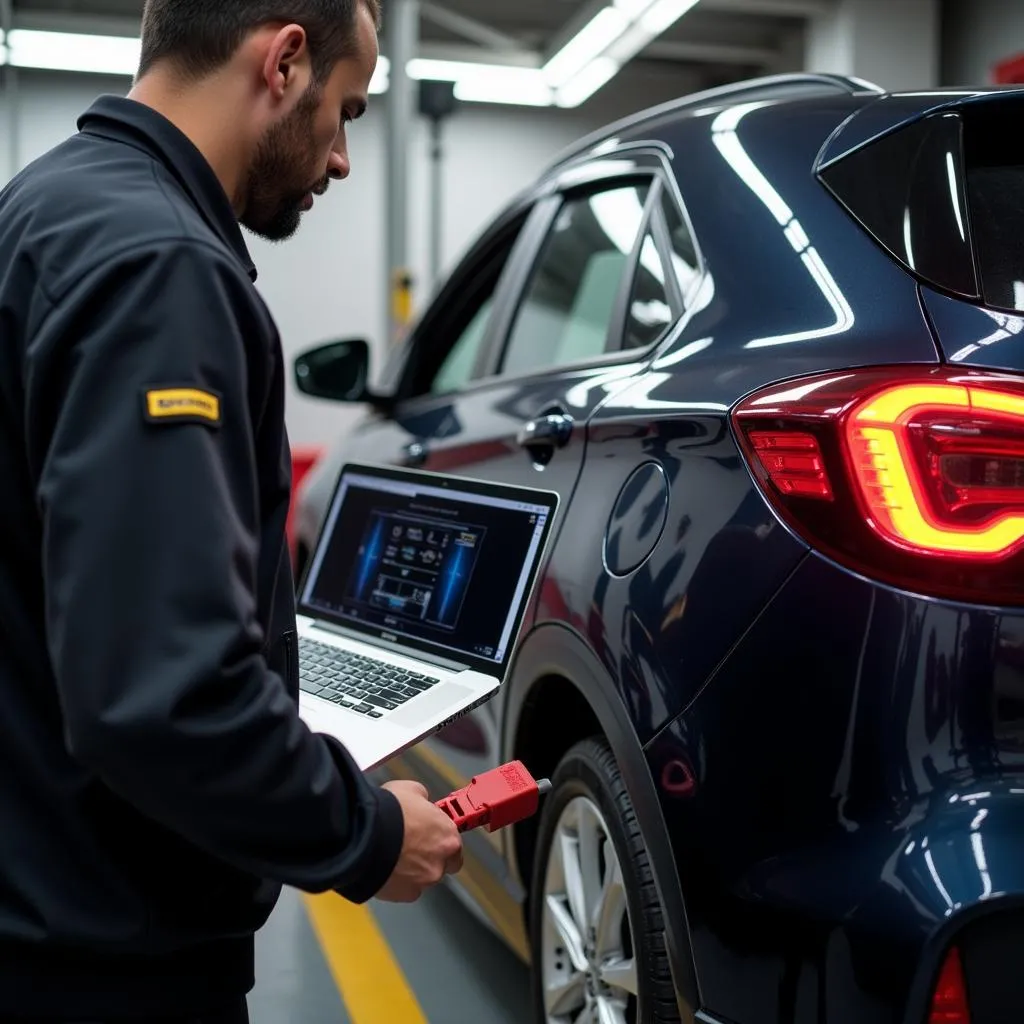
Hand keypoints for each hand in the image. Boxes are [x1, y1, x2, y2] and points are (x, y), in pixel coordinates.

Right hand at [374, 780, 463, 903]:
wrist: (364, 835)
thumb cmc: (389, 811)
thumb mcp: (412, 790)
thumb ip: (423, 800)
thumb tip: (421, 802)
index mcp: (448, 836)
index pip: (455, 845)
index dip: (441, 840)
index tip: (431, 836)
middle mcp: (440, 862)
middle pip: (442, 865)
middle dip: (430, 858)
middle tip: (412, 847)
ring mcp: (422, 881)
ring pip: (422, 879)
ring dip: (411, 870)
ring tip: (392, 856)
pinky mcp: (403, 895)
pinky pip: (403, 889)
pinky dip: (396, 881)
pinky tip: (384, 867)